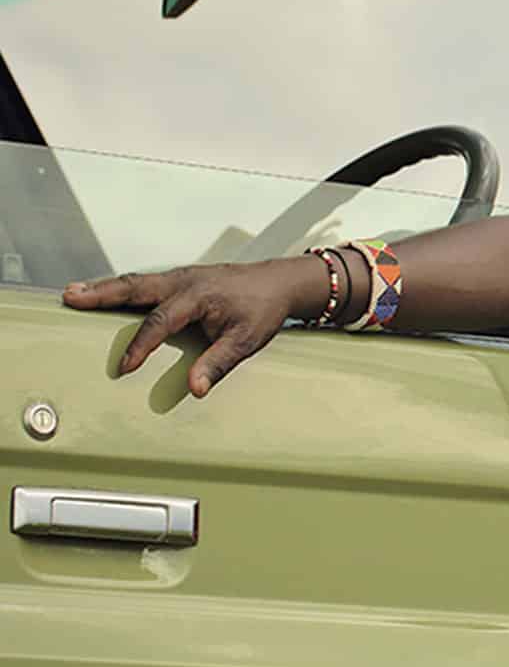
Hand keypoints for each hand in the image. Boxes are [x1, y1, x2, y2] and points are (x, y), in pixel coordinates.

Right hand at [62, 259, 315, 396]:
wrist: (279, 282)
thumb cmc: (264, 309)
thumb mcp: (246, 341)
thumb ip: (218, 364)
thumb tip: (196, 389)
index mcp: (198, 295)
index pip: (160, 322)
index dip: (140, 346)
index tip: (124, 367)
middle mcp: (183, 281)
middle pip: (135, 287)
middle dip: (101, 294)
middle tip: (71, 298)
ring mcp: (179, 277)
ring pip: (135, 282)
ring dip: (104, 288)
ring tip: (73, 294)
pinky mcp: (179, 280)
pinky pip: (144, 284)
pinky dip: (120, 288)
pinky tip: (102, 294)